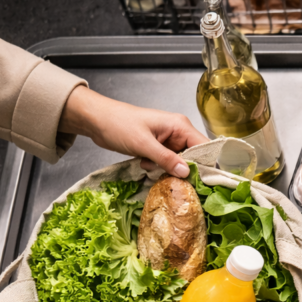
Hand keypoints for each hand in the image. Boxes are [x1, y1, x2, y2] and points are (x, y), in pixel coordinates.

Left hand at [59, 86, 207, 177]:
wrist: (96, 120)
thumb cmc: (118, 124)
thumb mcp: (143, 144)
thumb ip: (166, 159)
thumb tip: (186, 172)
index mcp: (180, 126)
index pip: (204, 147)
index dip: (205, 164)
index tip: (200, 181)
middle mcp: (178, 132)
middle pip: (193, 157)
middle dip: (182, 169)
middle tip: (170, 176)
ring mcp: (168, 140)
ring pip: (179, 162)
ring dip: (167, 168)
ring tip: (150, 165)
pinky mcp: (158, 147)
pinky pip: (167, 162)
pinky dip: (158, 166)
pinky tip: (144, 163)